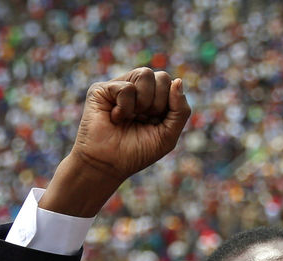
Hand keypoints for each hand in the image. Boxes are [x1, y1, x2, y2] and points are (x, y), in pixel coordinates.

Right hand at [40, 68, 190, 216]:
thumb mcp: (168, 135)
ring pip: (145, 74)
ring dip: (143, 102)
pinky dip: (125, 108)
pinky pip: (126, 87)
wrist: (109, 165)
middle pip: (162, 77)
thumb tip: (178, 81)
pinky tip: (115, 118)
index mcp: (155, 99)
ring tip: (131, 117)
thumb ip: (180, 110)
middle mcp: (137, 89)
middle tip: (143, 120)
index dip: (170, 104)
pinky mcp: (102, 89)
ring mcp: (119, 87)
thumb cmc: (137, 152)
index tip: (157, 122)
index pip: (172, 85)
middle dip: (158, 104)